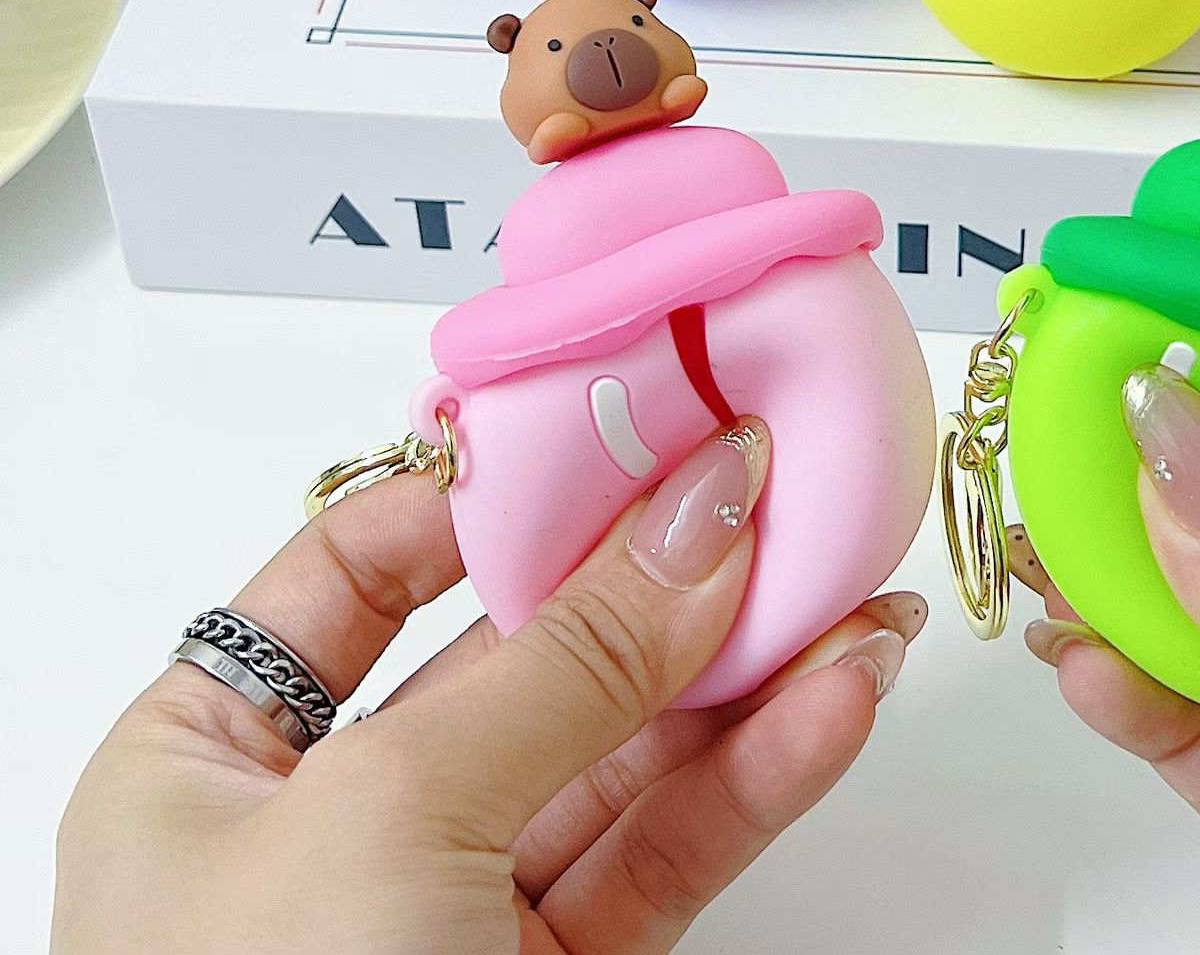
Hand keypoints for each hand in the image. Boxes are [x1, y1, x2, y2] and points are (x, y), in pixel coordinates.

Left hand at [55, 418, 925, 954]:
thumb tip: (705, 502)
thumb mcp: (392, 819)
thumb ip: (569, 660)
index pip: (351, 571)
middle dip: (658, 577)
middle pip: (516, 655)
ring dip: (742, 677)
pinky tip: (831, 706)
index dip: (484, 496)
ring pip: (617, 758)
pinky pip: (662, 856)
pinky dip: (752, 780)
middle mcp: (326, 831)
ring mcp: (451, 914)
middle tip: (778, 495)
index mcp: (209, 764)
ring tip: (851, 595)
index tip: (616, 432)